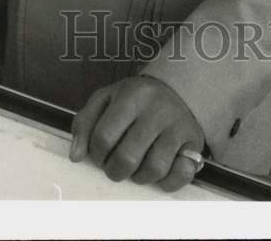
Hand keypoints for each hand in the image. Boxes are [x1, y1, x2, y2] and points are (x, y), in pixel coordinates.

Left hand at [69, 75, 204, 191]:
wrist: (176, 88)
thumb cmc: (134, 99)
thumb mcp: (105, 99)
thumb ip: (85, 123)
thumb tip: (76, 157)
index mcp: (132, 96)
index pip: (103, 137)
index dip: (96, 154)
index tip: (100, 154)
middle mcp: (157, 110)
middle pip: (127, 158)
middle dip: (115, 170)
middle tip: (116, 165)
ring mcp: (178, 126)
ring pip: (153, 169)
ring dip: (139, 177)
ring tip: (136, 167)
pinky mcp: (194, 142)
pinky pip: (182, 174)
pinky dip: (168, 182)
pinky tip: (159, 173)